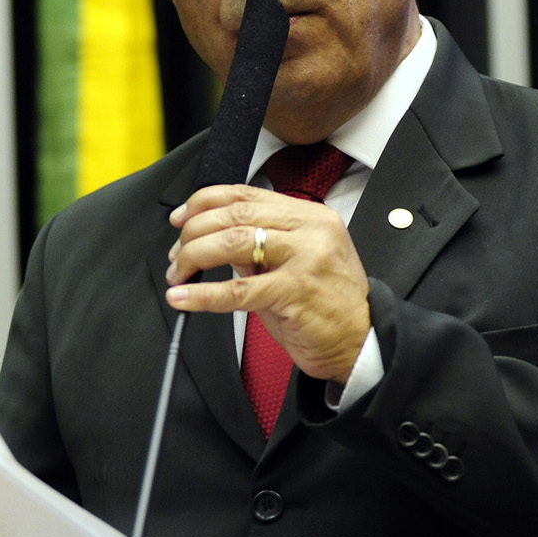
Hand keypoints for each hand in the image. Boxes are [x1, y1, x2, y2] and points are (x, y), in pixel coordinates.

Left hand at [164, 184, 370, 383]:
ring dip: (195, 257)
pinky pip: (239, 290)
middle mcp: (311, 230)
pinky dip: (203, 294)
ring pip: (234, 243)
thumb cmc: (324, 304)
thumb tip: (210, 238)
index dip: (205, 202)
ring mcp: (307, 258)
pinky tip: (183, 297)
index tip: (180, 218)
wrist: (359, 341)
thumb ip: (257, 246)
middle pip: (236, 215)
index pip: (247, 194)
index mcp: (310, 216)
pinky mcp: (298, 291)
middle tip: (178, 255)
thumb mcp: (292, 263)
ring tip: (179, 274)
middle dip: (195, 233)